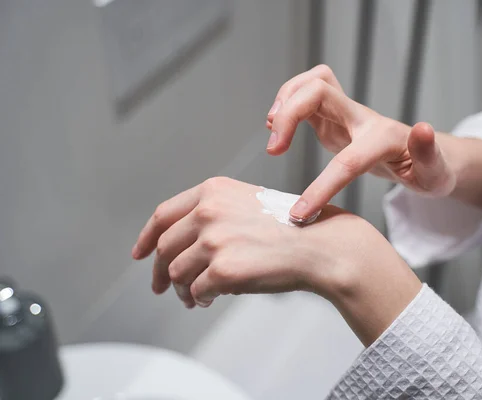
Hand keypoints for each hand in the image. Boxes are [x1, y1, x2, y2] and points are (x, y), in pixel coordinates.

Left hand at [131, 177, 421, 345]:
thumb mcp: (248, 202)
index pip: (164, 214)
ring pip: (176, 272)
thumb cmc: (291, 226)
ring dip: (182, 289)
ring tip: (194, 297)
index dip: (146, 237)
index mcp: (213, 191)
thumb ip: (213, 213)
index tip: (140, 253)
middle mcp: (209, 212)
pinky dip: (199, 299)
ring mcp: (215, 240)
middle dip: (161, 271)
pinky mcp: (224, 270)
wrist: (320, 245)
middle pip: (165, 247)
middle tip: (164, 287)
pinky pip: (196, 291)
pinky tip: (208, 300)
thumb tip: (183, 243)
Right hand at [265, 64, 457, 220]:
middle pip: (321, 90)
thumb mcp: (436, 175)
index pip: (348, 160)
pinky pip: (306, 95)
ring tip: (272, 130)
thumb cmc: (430, 172)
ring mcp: (347, 114)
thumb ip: (429, 155)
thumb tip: (423, 129)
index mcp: (385, 138)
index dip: (322, 185)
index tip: (300, 212)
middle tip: (274, 150)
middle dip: (291, 114)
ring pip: (313, 82)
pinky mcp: (334, 117)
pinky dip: (287, 103)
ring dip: (286, 100)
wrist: (424, 158)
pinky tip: (279, 126)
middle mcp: (362, 118)